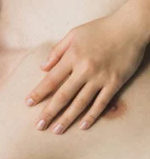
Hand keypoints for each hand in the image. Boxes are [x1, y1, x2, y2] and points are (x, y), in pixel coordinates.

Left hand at [25, 14, 146, 133]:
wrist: (130, 27)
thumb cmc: (100, 29)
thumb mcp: (74, 34)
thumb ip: (57, 51)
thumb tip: (43, 67)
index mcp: (72, 56)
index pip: (51, 79)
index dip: (39, 92)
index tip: (28, 103)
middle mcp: (84, 69)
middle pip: (63, 95)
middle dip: (49, 112)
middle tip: (39, 126)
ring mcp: (100, 78)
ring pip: (80, 103)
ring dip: (67, 118)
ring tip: (56, 130)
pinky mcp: (114, 83)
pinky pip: (101, 103)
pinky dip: (92, 116)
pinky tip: (82, 126)